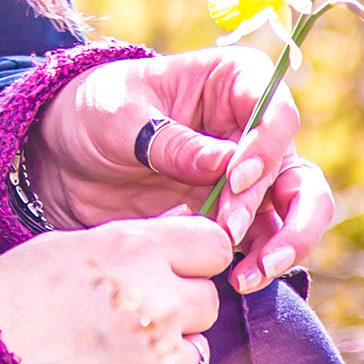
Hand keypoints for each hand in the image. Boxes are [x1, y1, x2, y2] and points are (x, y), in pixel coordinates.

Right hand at [0, 215, 230, 363]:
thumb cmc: (5, 308)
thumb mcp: (61, 251)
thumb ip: (130, 241)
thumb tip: (184, 225)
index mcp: (133, 253)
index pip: (212, 245)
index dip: (192, 258)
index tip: (173, 271)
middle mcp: (158, 304)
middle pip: (206, 299)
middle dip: (176, 308)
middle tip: (124, 321)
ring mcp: (162, 363)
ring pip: (196, 350)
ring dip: (164, 352)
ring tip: (106, 358)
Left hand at [28, 49, 334, 293]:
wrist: (65, 159)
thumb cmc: (96, 113)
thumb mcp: (120, 115)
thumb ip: (169, 140)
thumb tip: (223, 166)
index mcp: (235, 82)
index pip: (275, 113)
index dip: (265, 147)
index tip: (234, 178)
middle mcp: (255, 131)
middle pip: (298, 171)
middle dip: (279, 209)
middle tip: (231, 232)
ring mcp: (250, 177)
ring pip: (297, 213)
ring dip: (284, 246)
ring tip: (247, 276)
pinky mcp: (234, 217)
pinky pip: (265, 242)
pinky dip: (259, 264)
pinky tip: (235, 281)